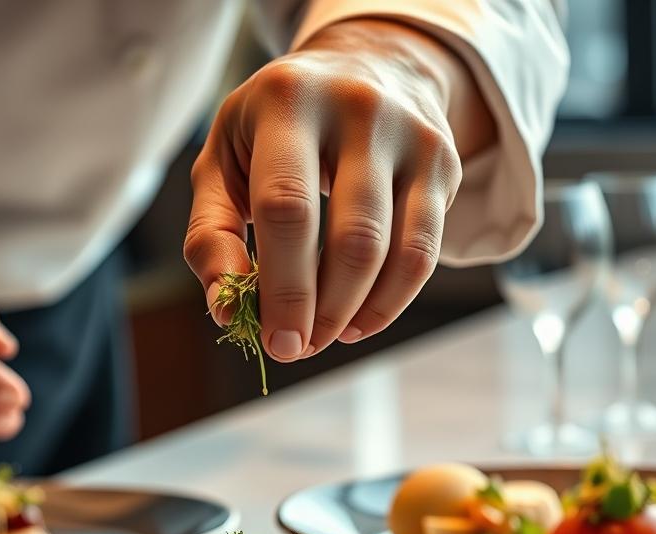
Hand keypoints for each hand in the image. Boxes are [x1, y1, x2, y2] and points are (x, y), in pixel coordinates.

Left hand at [185, 19, 492, 359]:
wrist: (366, 64)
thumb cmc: (273, 130)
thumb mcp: (223, 161)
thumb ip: (210, 233)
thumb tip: (226, 310)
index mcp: (287, 101)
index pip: (288, 207)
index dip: (283, 287)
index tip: (276, 342)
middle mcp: (358, 109)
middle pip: (351, 237)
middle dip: (323, 310)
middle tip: (297, 347)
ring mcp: (412, 134)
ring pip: (396, 251)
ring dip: (358, 312)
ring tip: (325, 335)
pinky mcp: (445, 161)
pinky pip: (425, 251)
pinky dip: (392, 300)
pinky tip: (359, 320)